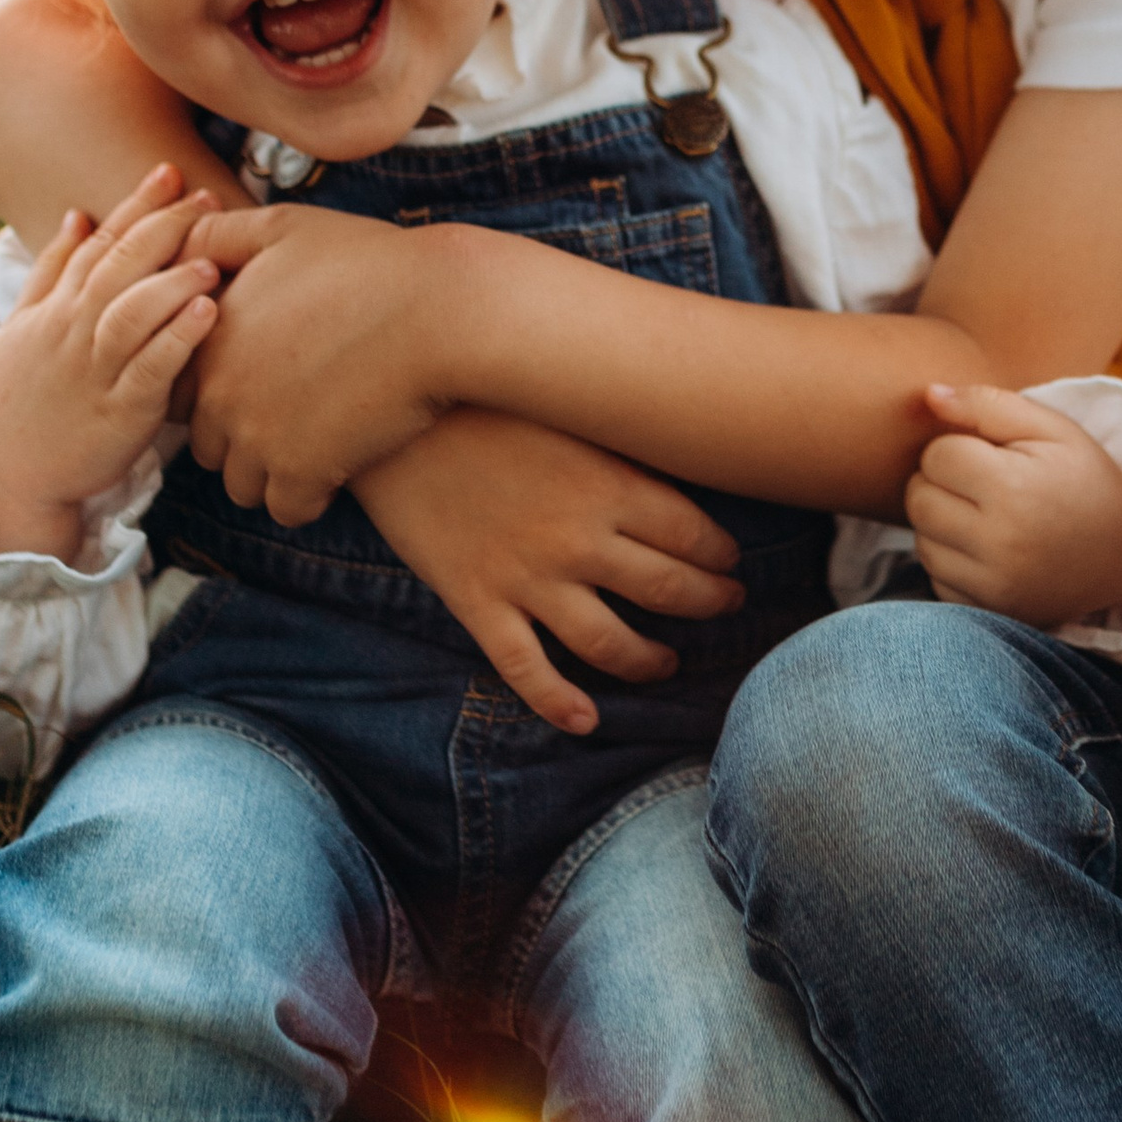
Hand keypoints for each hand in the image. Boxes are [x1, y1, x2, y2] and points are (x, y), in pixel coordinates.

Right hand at [0, 168, 221, 562]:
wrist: (6, 473)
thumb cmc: (24, 398)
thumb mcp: (25, 328)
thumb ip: (55, 271)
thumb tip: (79, 216)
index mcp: (57, 308)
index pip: (99, 244)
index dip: (135, 206)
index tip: (170, 173)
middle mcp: (73, 331)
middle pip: (118, 268)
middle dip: (163, 228)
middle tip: (206, 199)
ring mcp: (95, 372)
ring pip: (131, 314)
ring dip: (171, 282)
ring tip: (210, 258)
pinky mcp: (118, 413)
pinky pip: (149, 370)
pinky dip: (177, 339)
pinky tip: (207, 314)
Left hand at [183, 206, 451, 524]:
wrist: (439, 310)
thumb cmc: (371, 263)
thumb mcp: (284, 228)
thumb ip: (220, 235)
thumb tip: (182, 240)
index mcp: (210, 339)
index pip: (182, 394)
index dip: (221, 392)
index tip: (263, 382)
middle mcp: (222, 393)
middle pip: (209, 447)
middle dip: (243, 439)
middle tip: (295, 419)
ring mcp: (258, 437)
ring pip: (243, 485)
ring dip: (273, 474)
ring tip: (318, 447)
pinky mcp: (302, 472)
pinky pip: (289, 510)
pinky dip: (311, 498)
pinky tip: (340, 470)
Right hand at [356, 417, 743, 734]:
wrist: (389, 416)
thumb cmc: (484, 401)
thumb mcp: (565, 411)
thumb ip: (618, 447)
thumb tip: (675, 461)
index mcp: (609, 485)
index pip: (694, 536)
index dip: (722, 556)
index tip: (731, 560)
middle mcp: (577, 540)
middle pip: (669, 592)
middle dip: (710, 603)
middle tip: (726, 604)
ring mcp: (527, 578)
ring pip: (610, 643)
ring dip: (649, 661)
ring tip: (666, 662)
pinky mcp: (478, 602)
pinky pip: (526, 670)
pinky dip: (559, 704)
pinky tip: (585, 721)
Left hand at [906, 383, 1121, 629]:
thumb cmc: (1082, 476)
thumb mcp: (1050, 428)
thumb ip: (987, 404)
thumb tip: (928, 395)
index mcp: (1014, 488)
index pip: (936, 456)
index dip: (958, 447)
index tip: (990, 455)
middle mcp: (999, 542)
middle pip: (919, 499)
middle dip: (940, 483)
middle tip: (980, 482)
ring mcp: (992, 584)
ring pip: (921, 539)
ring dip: (941, 522)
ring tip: (985, 514)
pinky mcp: (987, 610)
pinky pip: (936, 577)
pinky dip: (952, 559)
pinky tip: (987, 548)